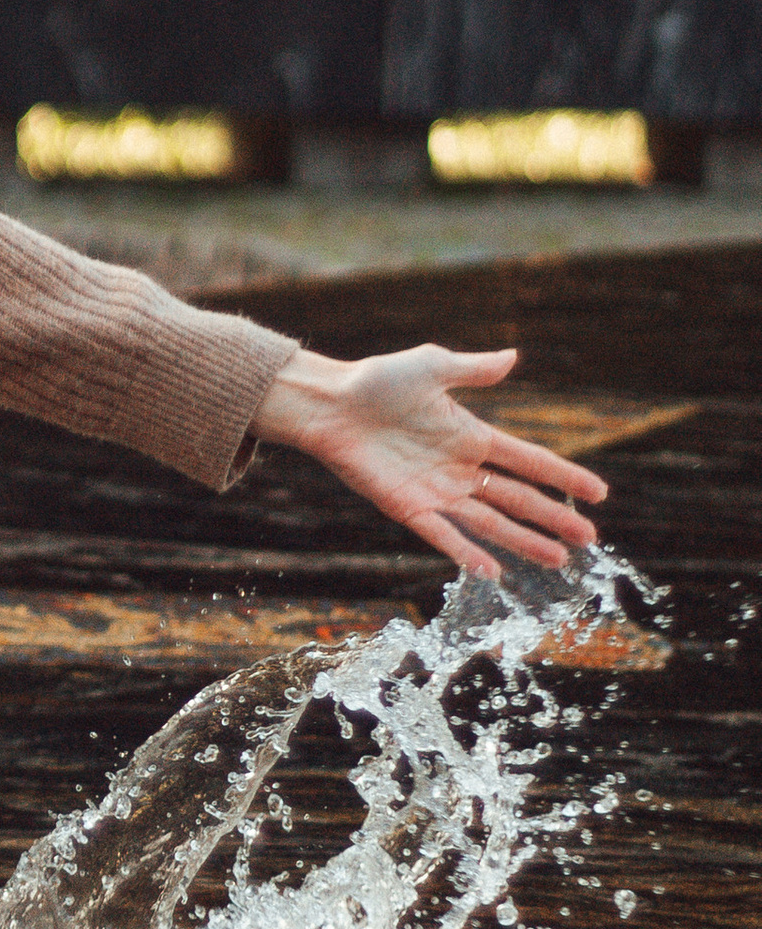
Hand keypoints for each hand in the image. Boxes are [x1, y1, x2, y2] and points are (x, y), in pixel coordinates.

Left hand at [252, 343, 606, 576]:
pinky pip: (444, 535)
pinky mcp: (408, 508)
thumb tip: (514, 357)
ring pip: (490, 523)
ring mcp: (436, 491)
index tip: (598, 493)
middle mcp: (460, 468)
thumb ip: (473, 369)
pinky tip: (495, 571)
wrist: (329, 405)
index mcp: (472, 435)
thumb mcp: (432, 367)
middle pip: (518, 498)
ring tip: (558, 559)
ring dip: (524, 541)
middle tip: (590, 538)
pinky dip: (468, 553)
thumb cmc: (376, 381)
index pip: (529, 461)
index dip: (563, 476)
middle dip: (554, 517)